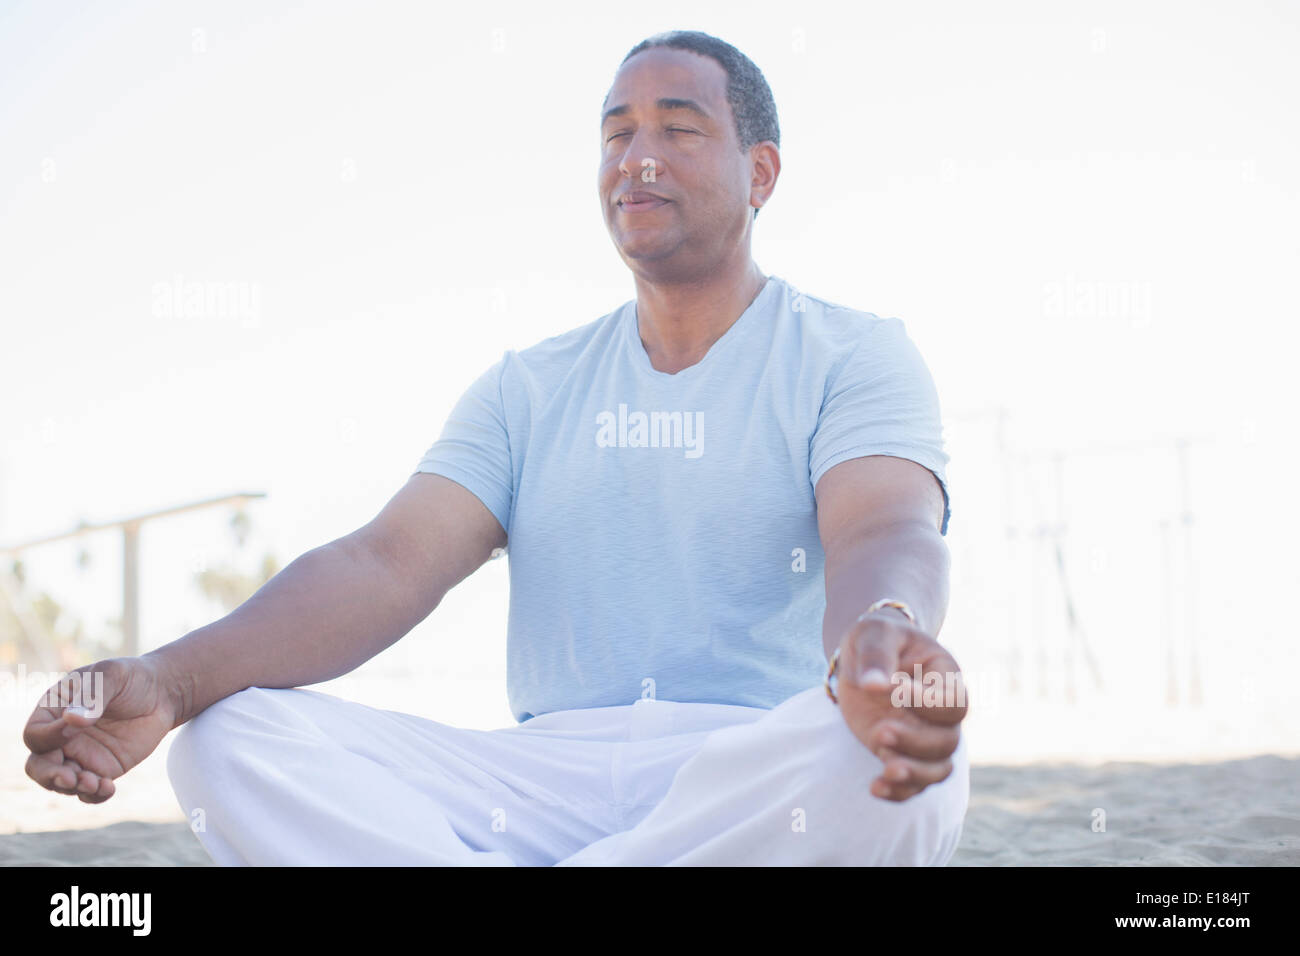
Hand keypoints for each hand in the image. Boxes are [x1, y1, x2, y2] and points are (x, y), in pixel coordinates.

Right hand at [23, 656, 180, 803]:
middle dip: (49, 776)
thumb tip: (72, 720)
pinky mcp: (101, 770)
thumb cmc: (129, 679)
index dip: (49, 736)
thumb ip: (92, 696)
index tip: (75, 725)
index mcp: (53, 712)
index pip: (36, 734)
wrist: (161, 694)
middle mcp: (61, 738)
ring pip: (61, 783)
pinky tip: (108, 788)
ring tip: (96, 783)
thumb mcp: (112, 676)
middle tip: (69, 778)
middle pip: (38, 766)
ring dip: (73, 788)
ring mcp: (80, 756)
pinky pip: (89, 792)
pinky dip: (94, 796)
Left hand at [833, 611, 967, 801]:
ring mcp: (924, 736)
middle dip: (916, 742)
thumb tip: (874, 684)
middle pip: (947, 741)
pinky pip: (914, 784)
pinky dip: (899, 792)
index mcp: (945, 677)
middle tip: (881, 731)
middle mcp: (941, 713)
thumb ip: (877, 656)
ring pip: (938, 769)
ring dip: (914, 774)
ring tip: (886, 770)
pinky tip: (875, 787)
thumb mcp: (873, 634)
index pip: (952, 701)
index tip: (895, 690)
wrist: (865, 657)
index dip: (928, 703)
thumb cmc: (876, 638)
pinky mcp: (904, 754)